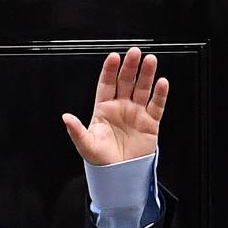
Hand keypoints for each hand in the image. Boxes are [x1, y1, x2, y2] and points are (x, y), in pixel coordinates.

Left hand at [61, 47, 168, 165]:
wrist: (120, 175)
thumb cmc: (101, 159)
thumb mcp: (86, 145)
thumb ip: (76, 131)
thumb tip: (66, 118)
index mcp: (103, 109)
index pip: (106, 84)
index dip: (109, 70)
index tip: (113, 57)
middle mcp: (120, 107)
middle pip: (126, 81)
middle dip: (130, 66)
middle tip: (134, 52)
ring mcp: (136, 113)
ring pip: (143, 89)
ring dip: (147, 74)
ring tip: (150, 60)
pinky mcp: (150, 122)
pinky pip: (156, 105)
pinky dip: (160, 94)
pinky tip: (161, 82)